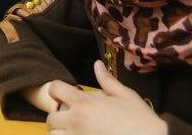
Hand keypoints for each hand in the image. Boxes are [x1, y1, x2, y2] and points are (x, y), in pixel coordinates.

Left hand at [45, 60, 166, 134]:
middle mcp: (76, 121)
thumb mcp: (125, 95)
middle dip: (59, 117)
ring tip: (75, 132)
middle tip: (72, 120)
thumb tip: (97, 64)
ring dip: (61, 134)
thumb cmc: (139, 119)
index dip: (58, 90)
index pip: (55, 89)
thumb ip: (106, 80)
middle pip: (51, 118)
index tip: (65, 96)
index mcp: (84, 103)